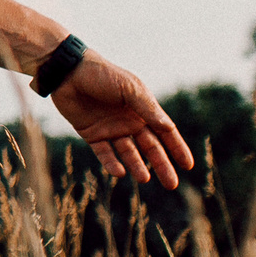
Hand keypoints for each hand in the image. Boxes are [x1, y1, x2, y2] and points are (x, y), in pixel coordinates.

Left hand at [50, 52, 195, 188]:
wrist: (68, 71)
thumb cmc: (102, 74)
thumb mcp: (130, 89)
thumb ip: (147, 109)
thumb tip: (169, 128)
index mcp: (143, 109)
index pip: (165, 132)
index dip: (177, 148)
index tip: (187, 165)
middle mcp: (129, 121)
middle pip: (150, 148)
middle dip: (161, 165)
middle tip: (171, 185)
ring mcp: (111, 129)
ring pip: (128, 153)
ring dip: (136, 166)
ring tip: (144, 179)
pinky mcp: (91, 134)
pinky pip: (104, 153)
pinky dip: (111, 163)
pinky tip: (119, 173)